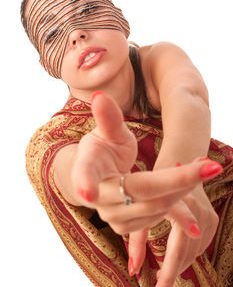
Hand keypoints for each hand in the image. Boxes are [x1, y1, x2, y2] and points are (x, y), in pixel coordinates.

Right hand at [71, 92, 221, 239]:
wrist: (100, 177)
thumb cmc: (103, 149)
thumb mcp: (106, 132)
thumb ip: (108, 118)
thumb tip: (99, 96)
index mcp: (87, 170)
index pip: (85, 176)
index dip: (85, 182)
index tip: (88, 191)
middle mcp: (99, 199)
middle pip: (143, 192)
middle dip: (180, 180)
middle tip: (211, 166)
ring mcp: (113, 217)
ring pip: (157, 206)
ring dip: (184, 187)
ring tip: (204, 167)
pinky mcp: (128, 227)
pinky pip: (160, 214)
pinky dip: (178, 197)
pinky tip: (188, 180)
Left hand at [128, 166, 220, 285]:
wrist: (178, 162)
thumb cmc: (154, 183)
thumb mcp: (142, 210)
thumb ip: (137, 240)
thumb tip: (132, 270)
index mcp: (179, 208)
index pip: (177, 247)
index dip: (169, 270)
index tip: (160, 286)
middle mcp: (198, 211)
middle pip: (188, 251)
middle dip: (174, 269)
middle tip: (161, 283)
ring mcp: (207, 214)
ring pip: (197, 250)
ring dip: (182, 263)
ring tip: (166, 273)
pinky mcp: (212, 217)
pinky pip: (202, 244)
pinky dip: (190, 253)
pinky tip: (179, 260)